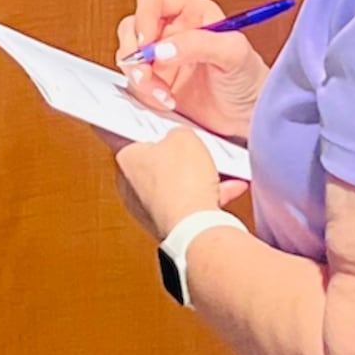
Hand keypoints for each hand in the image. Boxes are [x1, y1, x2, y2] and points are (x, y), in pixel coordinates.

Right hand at [114, 0, 269, 137]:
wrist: (248, 117)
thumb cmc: (249, 80)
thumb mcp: (233, 54)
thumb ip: (199, 44)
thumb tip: (163, 48)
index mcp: (192, 13)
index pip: (154, 0)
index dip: (144, 16)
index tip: (147, 41)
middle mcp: (172, 32)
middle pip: (132, 27)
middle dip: (134, 51)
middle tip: (147, 72)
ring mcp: (161, 59)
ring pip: (128, 56)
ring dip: (139, 76)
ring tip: (162, 92)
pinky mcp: (155, 83)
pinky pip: (134, 83)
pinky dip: (144, 94)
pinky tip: (166, 100)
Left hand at [115, 125, 241, 244]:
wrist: (194, 225)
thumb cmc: (182, 183)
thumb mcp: (185, 137)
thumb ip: (178, 133)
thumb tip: (180, 137)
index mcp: (125, 159)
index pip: (132, 139)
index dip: (152, 132)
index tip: (165, 129)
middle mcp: (130, 186)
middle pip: (157, 164)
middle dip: (179, 159)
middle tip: (196, 150)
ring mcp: (147, 208)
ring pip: (175, 186)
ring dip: (197, 179)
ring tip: (218, 170)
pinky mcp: (166, 224)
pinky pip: (187, 205)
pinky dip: (206, 197)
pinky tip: (228, 188)